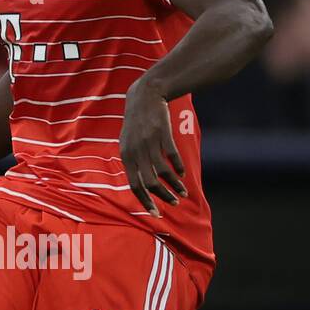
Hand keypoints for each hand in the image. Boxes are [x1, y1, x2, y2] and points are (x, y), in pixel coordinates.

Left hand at [119, 80, 185, 217]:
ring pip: (162, 173)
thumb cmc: (137, 123)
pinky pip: (172, 157)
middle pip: (149, 183)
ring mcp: (149, 143)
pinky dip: (178, 168)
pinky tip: (182, 174)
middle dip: (162, 197)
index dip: (145, 201)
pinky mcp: (163, 134)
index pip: (134, 186)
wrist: (145, 96)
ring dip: (174, 186)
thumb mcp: (128, 143)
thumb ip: (133, 162)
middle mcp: (136, 152)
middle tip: (174, 203)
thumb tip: (141, 185)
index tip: (156, 213)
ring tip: (183, 193)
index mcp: (126, 156)